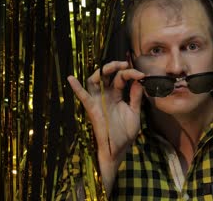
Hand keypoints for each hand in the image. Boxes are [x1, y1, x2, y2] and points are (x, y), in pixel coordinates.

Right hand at [67, 61, 144, 191]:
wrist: (119, 149)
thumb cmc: (125, 133)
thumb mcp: (134, 112)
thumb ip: (136, 97)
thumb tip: (139, 81)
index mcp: (117, 95)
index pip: (122, 78)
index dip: (131, 73)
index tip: (142, 75)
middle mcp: (106, 96)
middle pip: (106, 75)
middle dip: (114, 66)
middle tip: (125, 64)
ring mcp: (99, 101)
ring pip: (94, 81)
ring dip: (102, 71)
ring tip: (113, 66)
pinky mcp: (93, 109)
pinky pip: (83, 97)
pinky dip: (76, 88)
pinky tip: (71, 79)